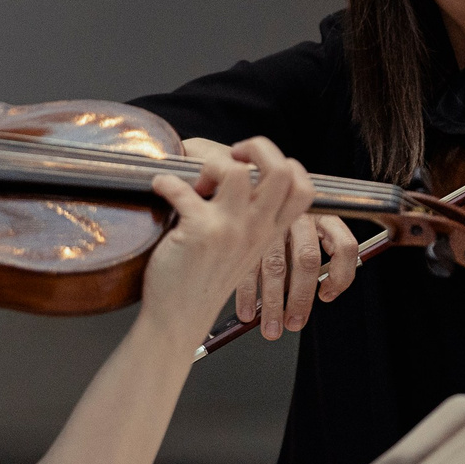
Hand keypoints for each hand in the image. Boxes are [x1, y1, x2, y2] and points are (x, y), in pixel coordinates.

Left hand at [142, 137, 314, 338]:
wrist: (179, 316)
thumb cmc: (205, 279)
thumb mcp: (244, 250)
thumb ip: (253, 218)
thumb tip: (241, 174)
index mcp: (270, 231)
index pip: (303, 187)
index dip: (287, 164)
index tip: (259, 165)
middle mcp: (256, 228)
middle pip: (281, 170)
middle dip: (258, 147)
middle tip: (234, 156)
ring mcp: (230, 230)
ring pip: (235, 171)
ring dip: (209, 165)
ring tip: (196, 181)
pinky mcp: (200, 231)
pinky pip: (182, 187)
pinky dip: (165, 182)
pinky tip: (161, 188)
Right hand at [235, 214, 364, 340]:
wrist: (258, 189)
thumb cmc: (290, 221)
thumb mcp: (311, 229)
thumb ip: (318, 257)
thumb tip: (318, 294)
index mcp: (326, 216)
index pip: (345, 246)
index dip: (340, 277)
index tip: (326, 296)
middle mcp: (302, 216)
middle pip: (308, 260)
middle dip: (301, 298)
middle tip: (295, 322)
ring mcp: (273, 222)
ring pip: (276, 266)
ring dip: (273, 303)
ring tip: (272, 328)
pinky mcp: (248, 229)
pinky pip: (248, 265)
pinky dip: (247, 294)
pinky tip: (248, 312)